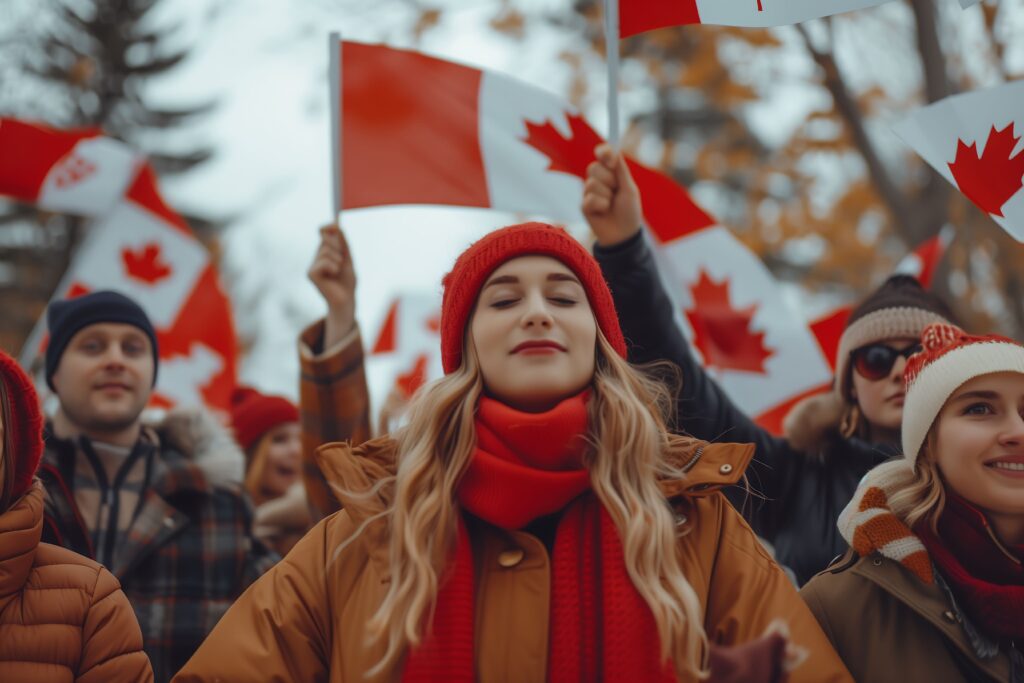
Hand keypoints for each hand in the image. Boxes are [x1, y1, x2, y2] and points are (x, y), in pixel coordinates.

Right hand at [307, 223, 355, 348]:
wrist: (346, 300)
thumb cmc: (347, 282)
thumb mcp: (347, 258)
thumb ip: (342, 243)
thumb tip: (336, 225)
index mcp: (325, 252)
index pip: (323, 232)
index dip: (329, 227)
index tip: (336, 225)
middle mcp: (316, 257)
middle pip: (326, 240)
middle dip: (338, 247)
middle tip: (342, 262)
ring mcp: (312, 266)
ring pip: (326, 251)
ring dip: (338, 260)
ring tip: (338, 271)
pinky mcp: (310, 274)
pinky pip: (324, 261)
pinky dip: (333, 267)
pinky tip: (334, 275)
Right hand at [581, 143, 642, 246]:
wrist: (624, 234)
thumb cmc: (629, 211)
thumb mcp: (629, 188)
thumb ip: (621, 170)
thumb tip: (614, 150)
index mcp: (611, 173)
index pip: (602, 154)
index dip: (603, 152)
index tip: (608, 157)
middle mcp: (598, 180)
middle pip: (593, 167)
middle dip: (609, 180)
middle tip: (616, 191)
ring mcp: (589, 192)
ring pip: (591, 183)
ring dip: (606, 196)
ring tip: (611, 205)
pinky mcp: (584, 205)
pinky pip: (589, 199)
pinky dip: (601, 206)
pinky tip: (604, 212)